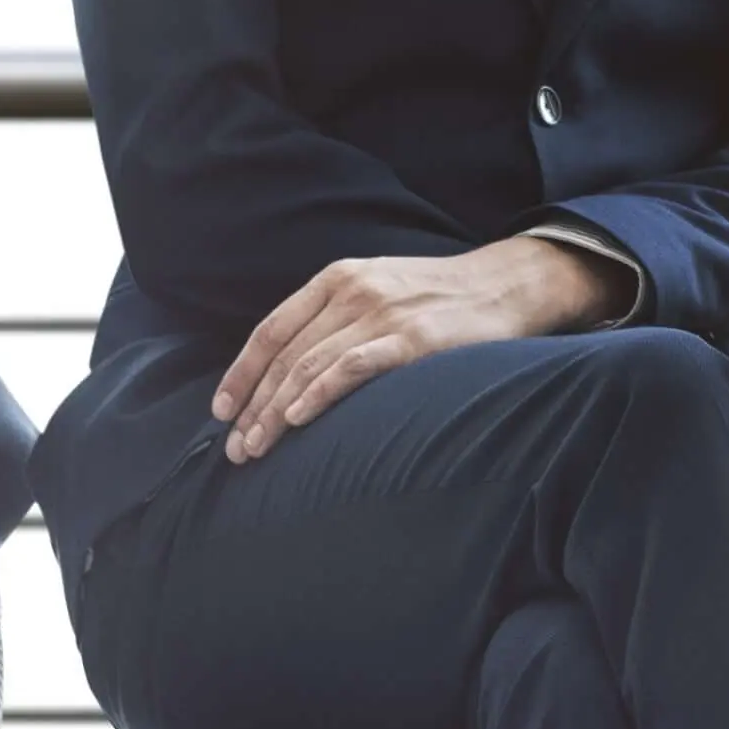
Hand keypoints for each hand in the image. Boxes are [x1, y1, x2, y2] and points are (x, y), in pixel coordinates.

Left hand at [216, 238, 629, 462]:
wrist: (506, 286)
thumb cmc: (442, 299)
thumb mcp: (380, 290)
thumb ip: (339, 317)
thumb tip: (296, 369)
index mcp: (337, 280)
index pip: (271, 330)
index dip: (242, 373)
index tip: (222, 411)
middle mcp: (352, 293)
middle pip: (285, 356)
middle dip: (254, 406)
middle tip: (236, 449)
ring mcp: (381, 315)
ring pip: (309, 367)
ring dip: (276, 413)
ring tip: (257, 449)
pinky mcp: (411, 340)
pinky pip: (351, 367)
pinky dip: (319, 394)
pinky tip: (297, 419)